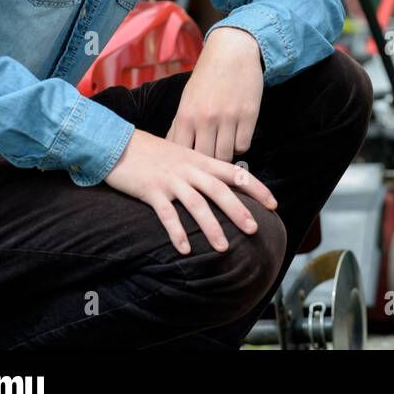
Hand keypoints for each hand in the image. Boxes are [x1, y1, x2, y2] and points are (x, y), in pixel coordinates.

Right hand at [104, 128, 278, 255]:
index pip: (236, 174)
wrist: (119, 144)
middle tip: (254, 230)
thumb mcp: (185, 156)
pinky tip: (185, 250)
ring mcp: (171, 180)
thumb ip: (204, 169)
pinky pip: (167, 215)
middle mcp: (190, 170)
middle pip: (220, 191)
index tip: (273, 204)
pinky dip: (177, 232)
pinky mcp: (151, 191)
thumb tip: (228, 182)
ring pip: (197, 205)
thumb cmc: (154, 153)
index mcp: (202, 161)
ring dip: (211, 227)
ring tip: (223, 248)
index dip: (257, 189)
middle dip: (239, 211)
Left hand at [166, 27, 264, 161]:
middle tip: (210, 157)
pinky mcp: (249, 114)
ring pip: (226, 155)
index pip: (182, 153)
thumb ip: (180, 125)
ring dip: (225, 154)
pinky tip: (236, 136)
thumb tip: (175, 149)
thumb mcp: (187, 98)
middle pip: (205, 158)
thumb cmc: (207, 76)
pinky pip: (243, 145)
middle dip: (207, 161)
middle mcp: (206, 118)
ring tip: (223, 146)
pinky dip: (239, 145)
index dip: (187, 161)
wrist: (233, 51)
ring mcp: (229, 117)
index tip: (191, 161)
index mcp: (186, 115)